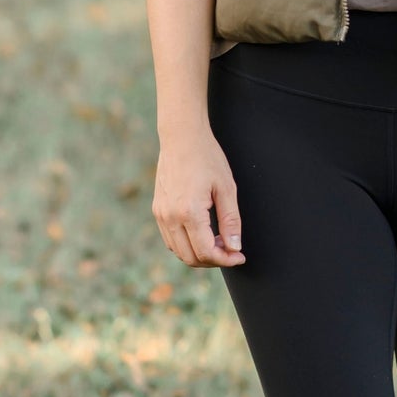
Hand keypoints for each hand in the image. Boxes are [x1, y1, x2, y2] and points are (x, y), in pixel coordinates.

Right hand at [152, 130, 245, 267]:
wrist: (181, 137)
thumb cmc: (207, 158)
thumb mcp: (227, 187)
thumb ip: (231, 221)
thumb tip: (234, 248)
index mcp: (189, 211)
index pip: (206, 252)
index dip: (225, 259)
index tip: (239, 256)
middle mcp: (170, 217)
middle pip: (191, 257)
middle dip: (213, 260)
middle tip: (231, 250)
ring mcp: (161, 214)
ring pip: (178, 252)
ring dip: (199, 254)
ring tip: (218, 240)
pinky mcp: (157, 210)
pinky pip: (170, 239)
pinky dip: (186, 245)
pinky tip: (203, 234)